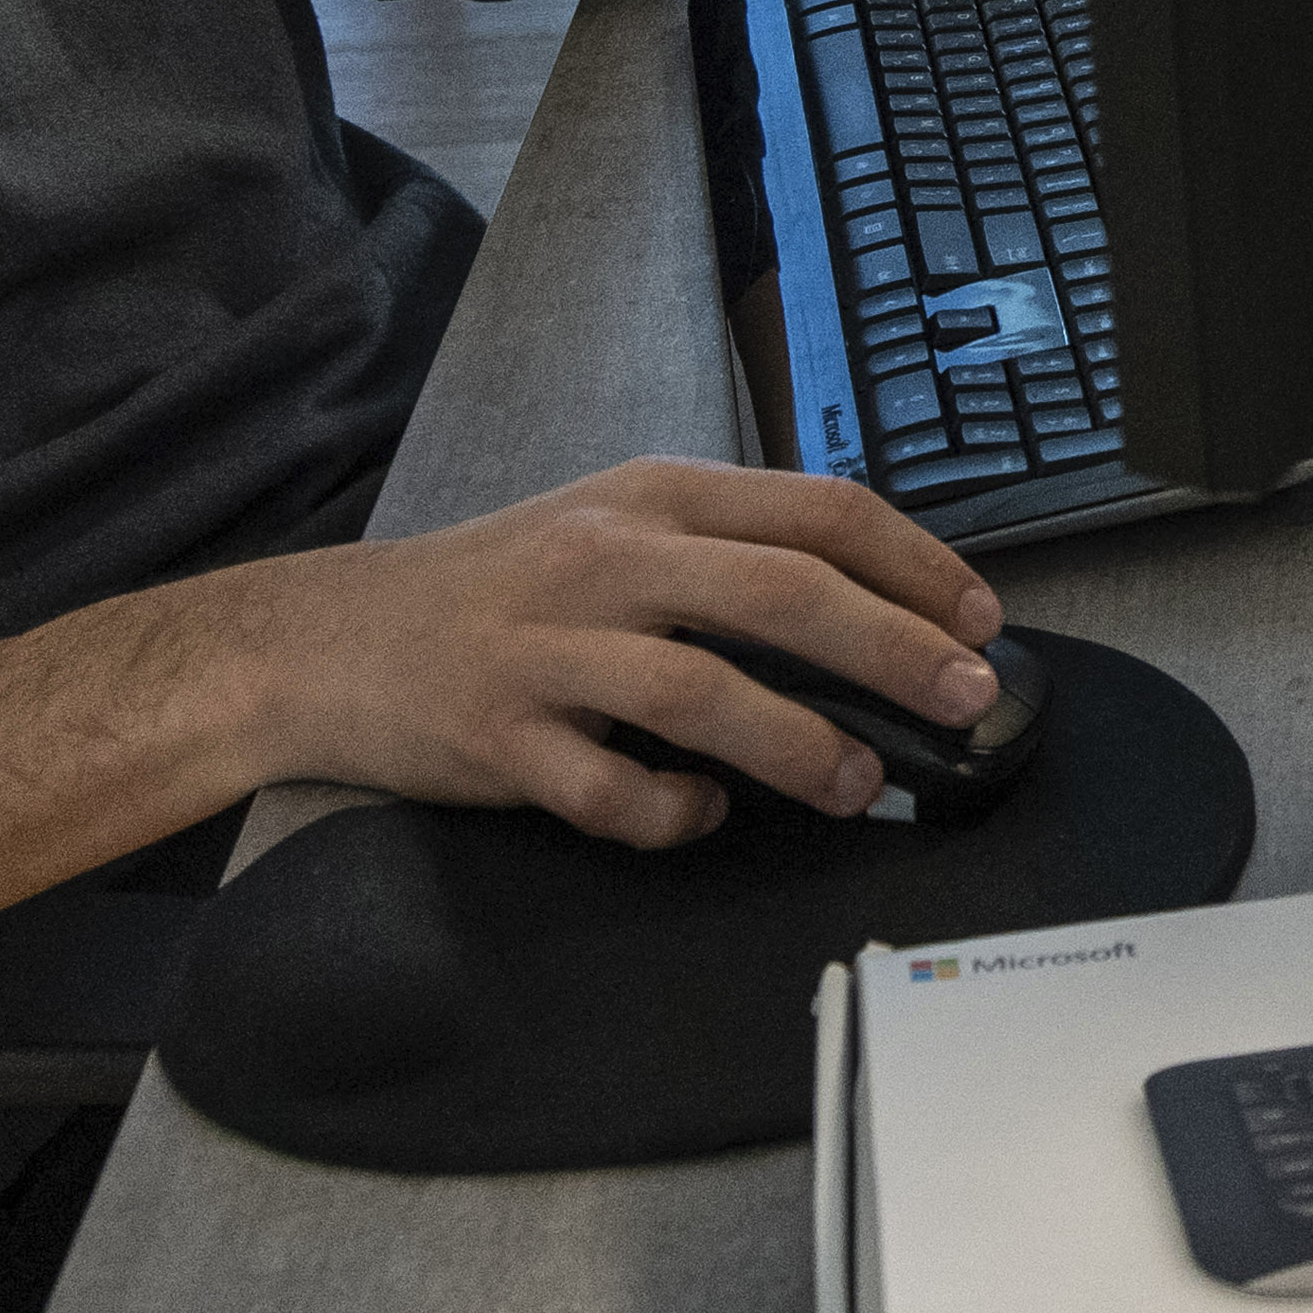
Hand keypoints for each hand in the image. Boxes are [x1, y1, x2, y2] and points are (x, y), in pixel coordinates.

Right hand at [210, 458, 1006, 849]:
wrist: (330, 639)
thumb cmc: (502, 589)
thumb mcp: (616, 528)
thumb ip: (729, 555)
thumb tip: (876, 612)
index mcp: (655, 496)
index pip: (817, 509)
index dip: (915, 562)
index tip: (981, 616)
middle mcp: (608, 557)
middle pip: (782, 591)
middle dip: (894, 646)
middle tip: (965, 697)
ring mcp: (548, 647)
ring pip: (701, 689)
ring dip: (800, 744)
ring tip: (861, 782)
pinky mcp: (497, 734)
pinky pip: (605, 787)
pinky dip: (669, 811)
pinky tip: (698, 815)